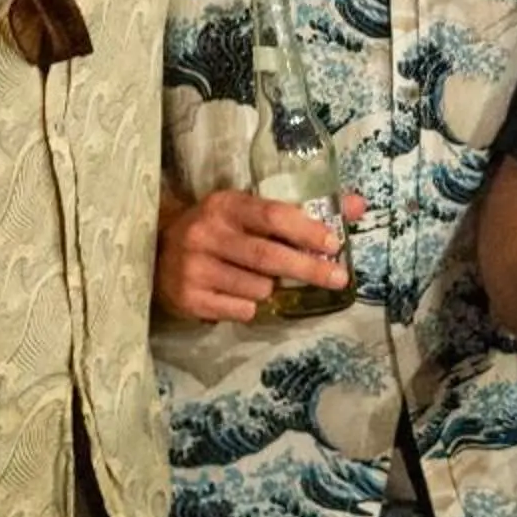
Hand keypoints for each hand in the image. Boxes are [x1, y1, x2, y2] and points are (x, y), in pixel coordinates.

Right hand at [154, 187, 357, 322]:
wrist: (157, 251)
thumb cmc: (220, 230)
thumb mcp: (250, 211)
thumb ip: (303, 211)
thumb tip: (359, 206)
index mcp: (225, 205)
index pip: (272, 215)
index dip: (306, 230)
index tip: (334, 243)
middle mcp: (205, 234)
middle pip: (269, 257)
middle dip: (309, 269)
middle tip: (339, 278)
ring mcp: (193, 268)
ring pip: (257, 288)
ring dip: (272, 289)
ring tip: (262, 281)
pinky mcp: (188, 298)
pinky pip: (240, 311)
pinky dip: (251, 307)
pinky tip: (239, 294)